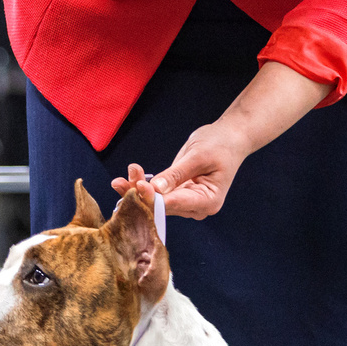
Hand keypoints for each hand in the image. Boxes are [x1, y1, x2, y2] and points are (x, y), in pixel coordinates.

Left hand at [112, 125, 246, 221]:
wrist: (228, 137)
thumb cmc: (220, 145)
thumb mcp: (198, 157)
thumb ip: (176, 174)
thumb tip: (155, 189)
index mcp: (207, 202)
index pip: (175, 203)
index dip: (154, 197)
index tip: (136, 186)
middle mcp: (196, 207)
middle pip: (162, 206)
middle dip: (140, 194)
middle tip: (118, 183)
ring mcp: (186, 202)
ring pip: (156, 201)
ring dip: (137, 189)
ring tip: (119, 179)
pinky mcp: (177, 193)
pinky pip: (157, 193)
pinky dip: (142, 185)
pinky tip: (128, 176)